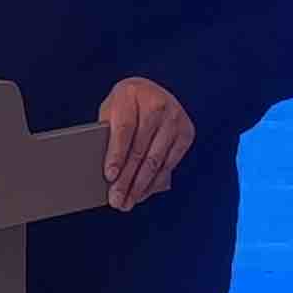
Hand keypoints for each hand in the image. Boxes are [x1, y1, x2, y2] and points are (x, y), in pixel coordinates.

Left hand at [99, 78, 193, 209]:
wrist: (150, 91)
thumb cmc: (125, 105)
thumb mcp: (111, 110)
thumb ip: (107, 133)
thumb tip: (107, 171)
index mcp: (131, 94)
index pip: (124, 129)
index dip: (117, 154)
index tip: (110, 176)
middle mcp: (157, 104)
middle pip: (140, 149)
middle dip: (127, 179)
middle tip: (117, 199)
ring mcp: (174, 118)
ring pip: (156, 160)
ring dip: (141, 185)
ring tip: (128, 201)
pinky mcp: (186, 132)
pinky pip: (169, 163)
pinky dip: (155, 182)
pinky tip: (143, 192)